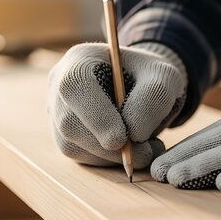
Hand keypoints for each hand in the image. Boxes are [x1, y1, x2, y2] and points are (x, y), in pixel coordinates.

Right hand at [48, 42, 187, 167]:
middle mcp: (59, 84)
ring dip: (111, 156)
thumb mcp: (164, 77)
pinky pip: (78, 156)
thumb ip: (154, 98)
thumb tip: (132, 133)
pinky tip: (128, 150)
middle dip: (107, 146)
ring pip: (71, 145)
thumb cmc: (150, 77)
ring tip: (145, 148)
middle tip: (146, 152)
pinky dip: (107, 160)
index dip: (95, 115)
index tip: (121, 139)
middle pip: (68, 122)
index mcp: (81, 59)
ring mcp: (56, 111)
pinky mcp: (62, 134)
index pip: (75, 85)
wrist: (141, 86)